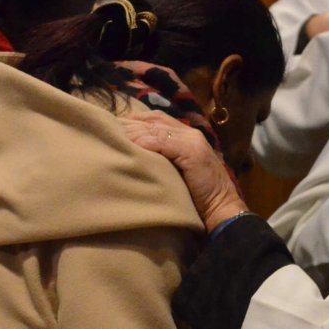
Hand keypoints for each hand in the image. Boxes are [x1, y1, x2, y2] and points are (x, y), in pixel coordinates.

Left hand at [123, 111, 247, 232]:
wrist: (221, 210)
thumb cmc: (197, 197)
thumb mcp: (177, 172)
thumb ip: (162, 158)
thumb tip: (134, 153)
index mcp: (187, 135)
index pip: (155, 118)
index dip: (134, 121)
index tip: (113, 129)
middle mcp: (190, 133)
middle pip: (152, 120)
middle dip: (129, 124)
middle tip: (106, 131)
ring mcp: (192, 141)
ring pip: (155, 128)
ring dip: (132, 133)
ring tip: (112, 139)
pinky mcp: (192, 151)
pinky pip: (163, 141)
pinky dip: (145, 142)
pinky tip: (130, 148)